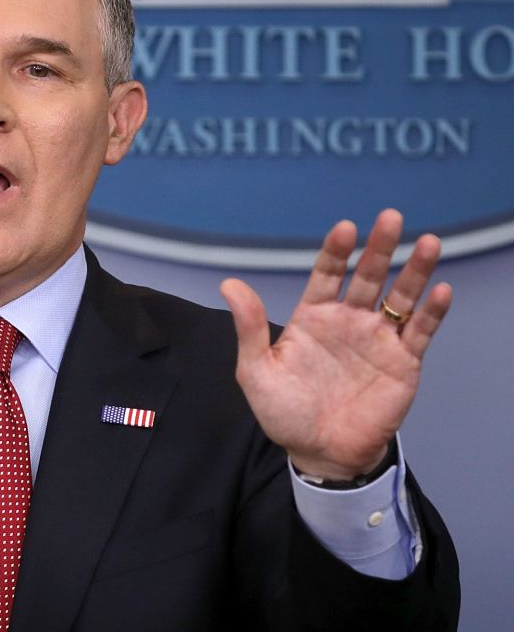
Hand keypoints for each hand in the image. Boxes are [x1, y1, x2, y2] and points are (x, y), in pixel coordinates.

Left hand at [219, 209, 451, 480]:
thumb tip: (229, 283)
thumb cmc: (284, 412)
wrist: (319, 452)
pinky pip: (420, 332)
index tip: (345, 228)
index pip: (326, 275)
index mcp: (313, 318)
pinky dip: (432, 312)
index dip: (336, 252)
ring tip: (429, 243)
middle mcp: (348, 321)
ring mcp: (377, 340)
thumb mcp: (257, 371)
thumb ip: (250, 328)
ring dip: (415, 271)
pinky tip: (441, 290)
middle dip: (379, 248)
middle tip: (391, 218)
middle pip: (368, 277)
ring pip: (400, 298)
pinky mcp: (402, 362)